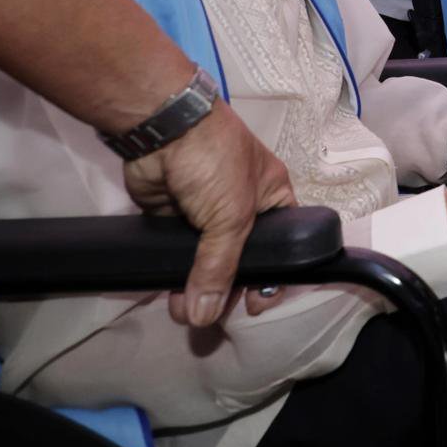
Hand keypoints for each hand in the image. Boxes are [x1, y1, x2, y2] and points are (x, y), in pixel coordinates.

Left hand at [121, 100, 295, 325]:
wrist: (164, 129)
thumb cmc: (216, 161)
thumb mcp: (233, 216)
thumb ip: (221, 268)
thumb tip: (204, 317)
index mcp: (272, 198)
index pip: (283, 246)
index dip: (272, 278)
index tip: (252, 307)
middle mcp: (242, 207)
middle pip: (239, 260)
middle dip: (225, 291)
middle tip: (210, 315)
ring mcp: (205, 213)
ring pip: (205, 262)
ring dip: (195, 288)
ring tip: (183, 312)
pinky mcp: (173, 218)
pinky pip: (177, 255)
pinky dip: (172, 273)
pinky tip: (166, 291)